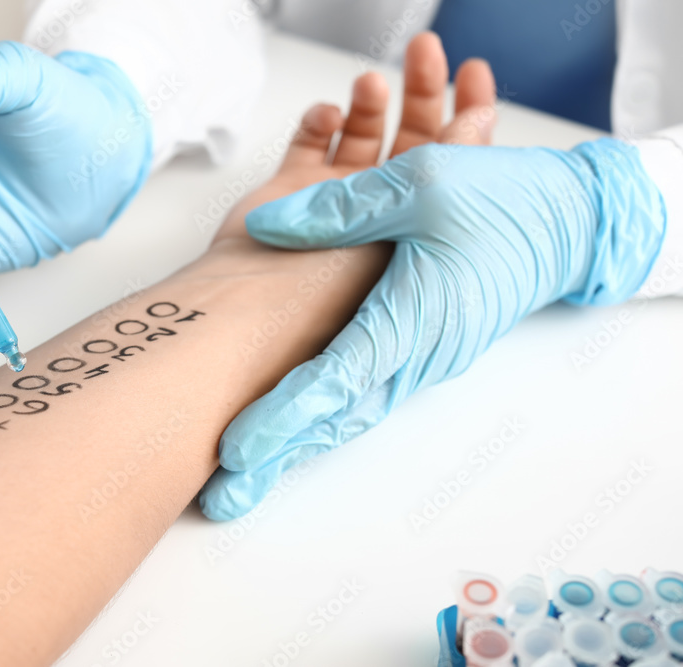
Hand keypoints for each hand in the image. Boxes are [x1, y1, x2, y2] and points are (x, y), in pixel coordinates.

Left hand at [199, 37, 665, 519]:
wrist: (565, 225)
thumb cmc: (501, 202)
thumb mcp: (420, 184)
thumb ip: (341, 209)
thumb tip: (266, 226)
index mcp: (414, 316)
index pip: (338, 378)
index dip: (285, 416)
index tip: (239, 450)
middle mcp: (417, 353)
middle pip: (337, 415)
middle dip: (280, 454)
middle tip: (226, 495)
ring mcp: (420, 359)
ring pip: (351, 411)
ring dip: (300, 443)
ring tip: (246, 475)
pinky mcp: (420, 352)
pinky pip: (366, 393)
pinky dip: (327, 415)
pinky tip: (293, 426)